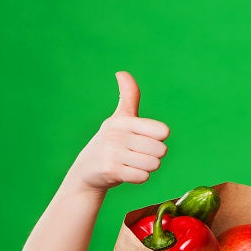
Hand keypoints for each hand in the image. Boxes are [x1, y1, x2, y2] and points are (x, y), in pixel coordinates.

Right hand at [68, 71, 169, 190]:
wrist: (86, 172)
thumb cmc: (111, 142)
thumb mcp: (119, 118)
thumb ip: (128, 96)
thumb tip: (121, 72)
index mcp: (123, 120)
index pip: (163, 131)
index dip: (158, 139)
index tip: (143, 139)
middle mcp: (117, 134)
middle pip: (161, 150)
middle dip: (153, 156)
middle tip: (135, 155)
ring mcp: (113, 152)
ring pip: (153, 164)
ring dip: (146, 168)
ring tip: (130, 164)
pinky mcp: (111, 170)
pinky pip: (143, 177)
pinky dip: (138, 178)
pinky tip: (126, 173)